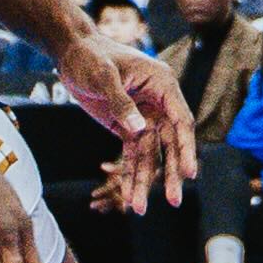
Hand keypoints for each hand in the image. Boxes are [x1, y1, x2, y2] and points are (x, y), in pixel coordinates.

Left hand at [65, 43, 199, 214]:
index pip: (181, 120)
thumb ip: (121, 102)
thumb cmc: (91, 56)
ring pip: (150, 155)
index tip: (189, 173)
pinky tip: (128, 196)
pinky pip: (131, 155)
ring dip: (145, 181)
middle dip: (171, 174)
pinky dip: (129, 174)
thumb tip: (139, 129)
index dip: (186, 148)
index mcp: (162, 84)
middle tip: (174, 201)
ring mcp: (143, 117)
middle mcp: (158, 103)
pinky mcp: (127, 127)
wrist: (72, 54)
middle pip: (170, 144)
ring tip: (138, 209)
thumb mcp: (103, 76)